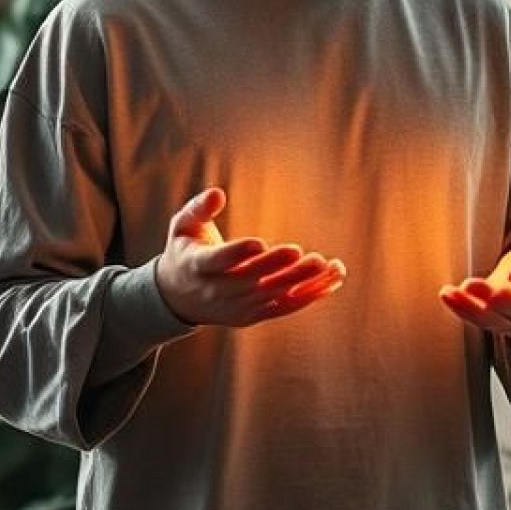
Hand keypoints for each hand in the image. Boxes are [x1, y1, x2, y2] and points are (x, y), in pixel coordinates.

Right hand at [154, 187, 346, 326]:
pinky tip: (332, 280)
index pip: (218, 261)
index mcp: (196, 266)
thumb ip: (199, 208)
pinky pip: (285, 307)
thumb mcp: (182, 226)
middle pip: (250, 281)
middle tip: (301, 253)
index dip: (238, 253)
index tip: (259, 243)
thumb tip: (217, 193)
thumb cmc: (185, 251)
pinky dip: (310, 295)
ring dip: (301, 282)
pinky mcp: (253, 316)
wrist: (178, 297)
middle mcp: (216, 291)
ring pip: (272, 296)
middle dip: (276, 268)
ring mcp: (236, 308)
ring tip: (328, 265)